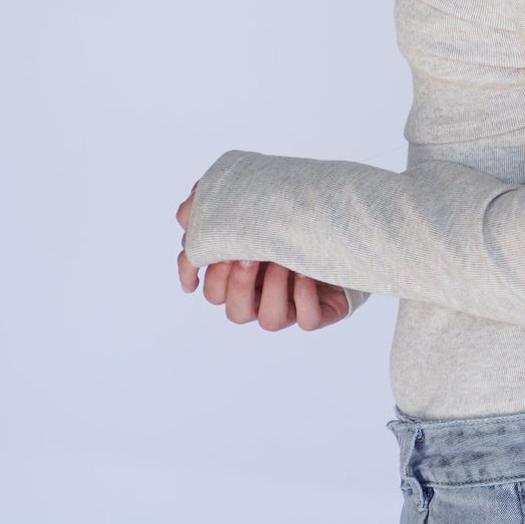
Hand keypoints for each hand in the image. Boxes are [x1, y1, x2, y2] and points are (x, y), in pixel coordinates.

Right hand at [176, 184, 351, 331]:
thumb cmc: (288, 213)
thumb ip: (213, 206)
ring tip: (284, 260)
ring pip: (268, 320)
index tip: (218, 251)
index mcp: (239, 277)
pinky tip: (306, 272)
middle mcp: (262, 297)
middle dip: (240, 284)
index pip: (211, 291)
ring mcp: (290, 307)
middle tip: (251, 254)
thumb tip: (184, 219)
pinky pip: (307, 321)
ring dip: (272, 290)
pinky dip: (303, 298)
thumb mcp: (250, 203)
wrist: (340, 218)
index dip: (211, 277)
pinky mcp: (319, 311)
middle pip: (235, 312)